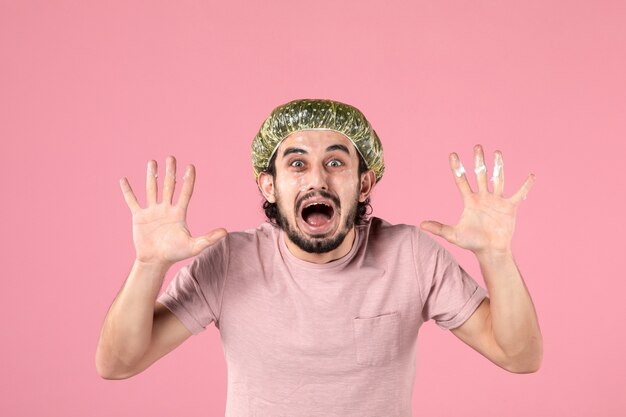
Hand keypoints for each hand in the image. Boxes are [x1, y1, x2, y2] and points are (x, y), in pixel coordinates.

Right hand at [119, 156, 226, 265]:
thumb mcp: (194, 246)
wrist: (156, 261)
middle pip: (169, 186)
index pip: (185, 192)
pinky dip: (127, 191)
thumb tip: (226, 232)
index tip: (190, 166)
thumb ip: (209, 238)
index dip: (188, 180)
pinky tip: (124, 179)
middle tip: (171, 157)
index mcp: (179, 213)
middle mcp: (166, 209)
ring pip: (151, 189)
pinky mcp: (139, 217)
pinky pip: (132, 201)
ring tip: (152, 162)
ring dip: (152, 176)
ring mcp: (152, 211)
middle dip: (170, 172)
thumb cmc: (175, 253)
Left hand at [420, 145, 534, 255]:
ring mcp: (497, 201)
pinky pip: (518, 194)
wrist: (490, 251)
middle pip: (480, 175)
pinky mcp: (509, 207)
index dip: (457, 168)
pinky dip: (525, 186)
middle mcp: (483, 197)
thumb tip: (420, 224)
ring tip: (497, 152)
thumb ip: (438, 228)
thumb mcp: (453, 235)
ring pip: (497, 179)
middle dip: (478, 161)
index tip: (452, 154)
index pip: (461, 181)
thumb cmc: (472, 243)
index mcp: (470, 201)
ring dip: (498, 166)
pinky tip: (531, 176)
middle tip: (477, 146)